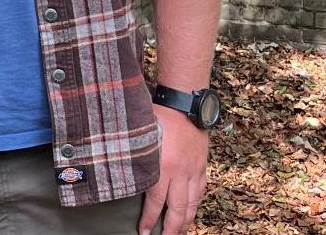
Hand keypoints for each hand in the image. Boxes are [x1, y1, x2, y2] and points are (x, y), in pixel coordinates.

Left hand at [139, 106, 208, 234]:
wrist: (184, 102)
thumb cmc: (159, 115)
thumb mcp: (142, 137)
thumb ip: (136, 159)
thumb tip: (123, 174)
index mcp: (163, 166)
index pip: (156, 202)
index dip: (150, 219)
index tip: (144, 231)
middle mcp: (181, 172)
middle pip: (178, 209)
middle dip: (171, 228)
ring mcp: (194, 170)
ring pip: (192, 203)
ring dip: (186, 221)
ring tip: (179, 232)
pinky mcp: (202, 165)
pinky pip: (201, 190)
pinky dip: (196, 204)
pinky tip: (192, 211)